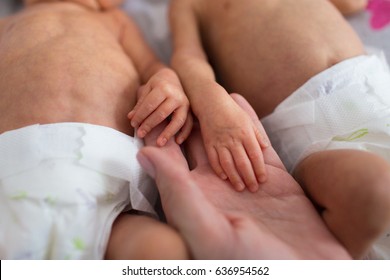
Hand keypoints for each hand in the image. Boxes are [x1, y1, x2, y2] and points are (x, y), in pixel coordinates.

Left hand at [128, 68, 192, 145]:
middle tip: (140, 135)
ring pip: (177, 120)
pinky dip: (184, 133)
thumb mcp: (146, 90)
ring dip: (168, 133)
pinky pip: (189, 123)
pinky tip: (177, 142)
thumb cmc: (156, 86)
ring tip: (159, 143)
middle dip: (149, 125)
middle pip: (162, 113)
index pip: (150, 105)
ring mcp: (185, 103)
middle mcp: (176, 96)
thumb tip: (131, 117)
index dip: (140, 115)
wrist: (172, 79)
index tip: (133, 124)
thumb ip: (140, 104)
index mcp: (163, 88)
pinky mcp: (190, 110)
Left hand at [137, 94, 350, 259]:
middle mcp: (217, 185)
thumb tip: (143, 151)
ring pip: (227, 137)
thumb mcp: (205, 227)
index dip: (160, 130)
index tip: (149, 104)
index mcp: (194, 197)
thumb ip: (175, 189)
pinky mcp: (274, 176)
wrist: (307, 271)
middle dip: (187, 114)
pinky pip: (256, 141)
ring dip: (216, 113)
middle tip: (176, 84)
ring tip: (204, 86)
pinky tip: (237, 98)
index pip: (170, 155)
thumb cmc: (250, 261)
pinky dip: (247, 119)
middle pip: (197, 141)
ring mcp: (245, 177)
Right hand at [198, 90, 267, 191]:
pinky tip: (225, 178)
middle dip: (250, 178)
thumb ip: (257, 135)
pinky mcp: (209, 144)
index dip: (260, 169)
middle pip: (243, 163)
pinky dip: (219, 170)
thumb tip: (266, 148)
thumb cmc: (232, 111)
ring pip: (229, 164)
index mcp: (246, 133)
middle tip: (253, 189)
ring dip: (235, 178)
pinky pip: (214, 160)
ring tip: (240, 187)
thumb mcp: (248, 120)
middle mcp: (234, 139)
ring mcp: (220, 142)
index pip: (256, 156)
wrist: (211, 103)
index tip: (263, 180)